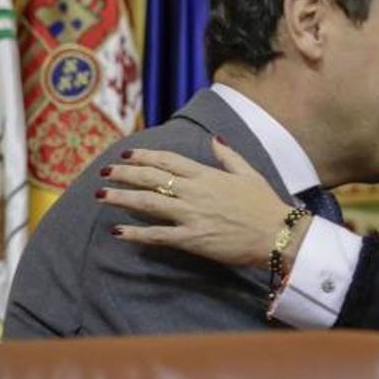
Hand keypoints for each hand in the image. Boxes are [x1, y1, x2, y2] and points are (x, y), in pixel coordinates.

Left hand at [99, 137, 302, 268]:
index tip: (126, 155)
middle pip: (150, 178)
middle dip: (124, 174)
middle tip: (104, 172)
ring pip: (148, 203)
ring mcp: (191, 215)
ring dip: (121, 198)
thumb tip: (215, 139)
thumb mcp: (249, 173)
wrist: (277, 235)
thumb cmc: (265, 204)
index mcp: (207, 175)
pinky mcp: (192, 239)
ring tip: (101, 196)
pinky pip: (158, 236)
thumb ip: (228, 156)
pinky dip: (136, 233)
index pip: (167, 160)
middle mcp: (194, 192)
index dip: (143, 156)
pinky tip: (117, 232)